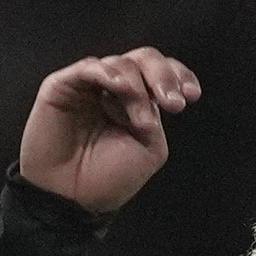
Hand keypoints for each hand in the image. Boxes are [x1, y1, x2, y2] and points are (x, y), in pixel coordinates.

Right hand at [17, 50, 197, 219]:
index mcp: (140, 102)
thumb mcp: (148, 148)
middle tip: (174, 104)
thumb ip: (153, 115)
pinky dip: (107, 73)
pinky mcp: (63, 85)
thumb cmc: (109, 176)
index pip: (162, 74)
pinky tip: (119, 87)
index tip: (192, 95)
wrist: (73, 196)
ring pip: (120, 64)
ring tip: (142, 123)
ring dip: (138, 89)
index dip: (179, 76)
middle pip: (144, 59)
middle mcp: (115, 89)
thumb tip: (146, 91)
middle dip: (164, 76)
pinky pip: (89, 67)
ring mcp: (89, 85)